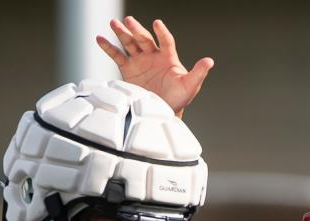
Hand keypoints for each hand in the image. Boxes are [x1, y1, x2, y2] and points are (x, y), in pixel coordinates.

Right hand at [97, 17, 213, 117]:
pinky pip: (117, 55)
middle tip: (129, 21)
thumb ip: (198, 72)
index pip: (166, 41)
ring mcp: (140, 61)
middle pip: (144, 39)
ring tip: (113, 23)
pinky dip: (108, 47)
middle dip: (137, 30)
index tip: (157, 24)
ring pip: (130, 43)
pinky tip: (100, 39)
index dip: (162, 32)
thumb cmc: (179, 99)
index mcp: (168, 57)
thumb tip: (210, 61)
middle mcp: (153, 56)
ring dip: (122, 33)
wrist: (162, 111)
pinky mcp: (128, 69)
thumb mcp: (190, 86)